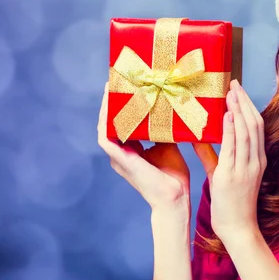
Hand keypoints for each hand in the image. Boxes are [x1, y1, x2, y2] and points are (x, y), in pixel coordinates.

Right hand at [97, 82, 217, 220]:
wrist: (174, 197)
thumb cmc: (173, 175)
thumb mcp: (169, 145)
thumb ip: (164, 130)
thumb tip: (171, 109)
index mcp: (131, 150)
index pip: (121, 124)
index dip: (121, 107)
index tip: (126, 88)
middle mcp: (120, 153)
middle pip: (111, 123)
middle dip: (112, 103)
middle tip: (116, 82)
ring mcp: (118, 157)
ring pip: (105, 127)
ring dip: (106, 108)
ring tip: (110, 88)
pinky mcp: (119, 159)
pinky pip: (106, 136)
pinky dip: (107, 121)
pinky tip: (111, 106)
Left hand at [205, 79, 266, 243]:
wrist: (238, 228)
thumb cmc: (232, 203)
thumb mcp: (222, 173)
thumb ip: (213, 155)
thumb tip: (199, 138)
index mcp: (256, 159)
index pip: (256, 127)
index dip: (248, 106)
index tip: (238, 91)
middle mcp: (254, 161)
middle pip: (254, 124)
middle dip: (244, 102)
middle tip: (234, 83)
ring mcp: (246, 168)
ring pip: (247, 132)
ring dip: (239, 110)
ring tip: (231, 92)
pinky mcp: (233, 175)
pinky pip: (235, 148)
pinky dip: (233, 129)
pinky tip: (228, 115)